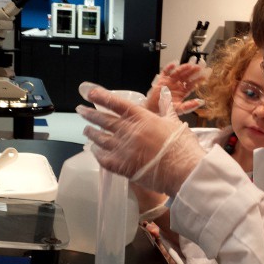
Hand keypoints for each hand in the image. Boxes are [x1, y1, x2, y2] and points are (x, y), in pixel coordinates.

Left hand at [76, 82, 205, 195]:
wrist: (183, 171)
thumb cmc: (182, 146)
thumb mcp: (174, 121)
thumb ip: (166, 107)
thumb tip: (164, 92)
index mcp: (141, 117)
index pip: (116, 103)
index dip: (101, 96)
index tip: (90, 93)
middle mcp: (128, 130)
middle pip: (103, 120)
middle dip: (90, 114)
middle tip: (80, 111)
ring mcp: (122, 148)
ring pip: (100, 138)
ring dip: (91, 133)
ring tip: (85, 130)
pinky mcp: (120, 166)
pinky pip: (102, 158)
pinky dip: (97, 153)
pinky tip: (94, 150)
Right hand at [145, 58, 209, 114]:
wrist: (154, 108)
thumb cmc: (166, 108)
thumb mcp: (180, 109)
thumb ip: (190, 106)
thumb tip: (201, 102)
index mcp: (183, 90)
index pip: (192, 83)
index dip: (198, 79)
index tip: (205, 75)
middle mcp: (178, 84)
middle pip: (186, 76)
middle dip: (193, 71)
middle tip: (199, 67)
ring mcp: (170, 81)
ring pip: (178, 72)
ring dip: (183, 68)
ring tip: (189, 65)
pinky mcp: (162, 79)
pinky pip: (165, 71)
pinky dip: (169, 67)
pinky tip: (174, 64)